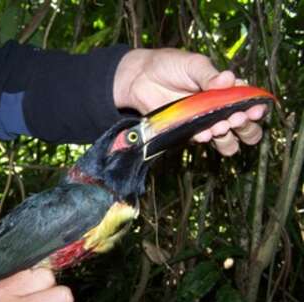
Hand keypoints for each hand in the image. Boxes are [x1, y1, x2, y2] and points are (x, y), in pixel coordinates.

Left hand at [113, 48, 266, 155]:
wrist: (141, 77)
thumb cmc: (170, 65)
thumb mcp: (193, 64)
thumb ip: (209, 75)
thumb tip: (229, 79)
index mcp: (227, 90)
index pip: (249, 104)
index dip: (256, 109)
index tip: (254, 109)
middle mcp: (219, 109)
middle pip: (245, 128)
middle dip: (246, 127)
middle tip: (237, 118)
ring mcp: (204, 122)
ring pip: (227, 142)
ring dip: (227, 138)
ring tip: (220, 126)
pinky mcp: (187, 131)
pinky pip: (202, 140)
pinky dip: (205, 138)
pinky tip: (204, 133)